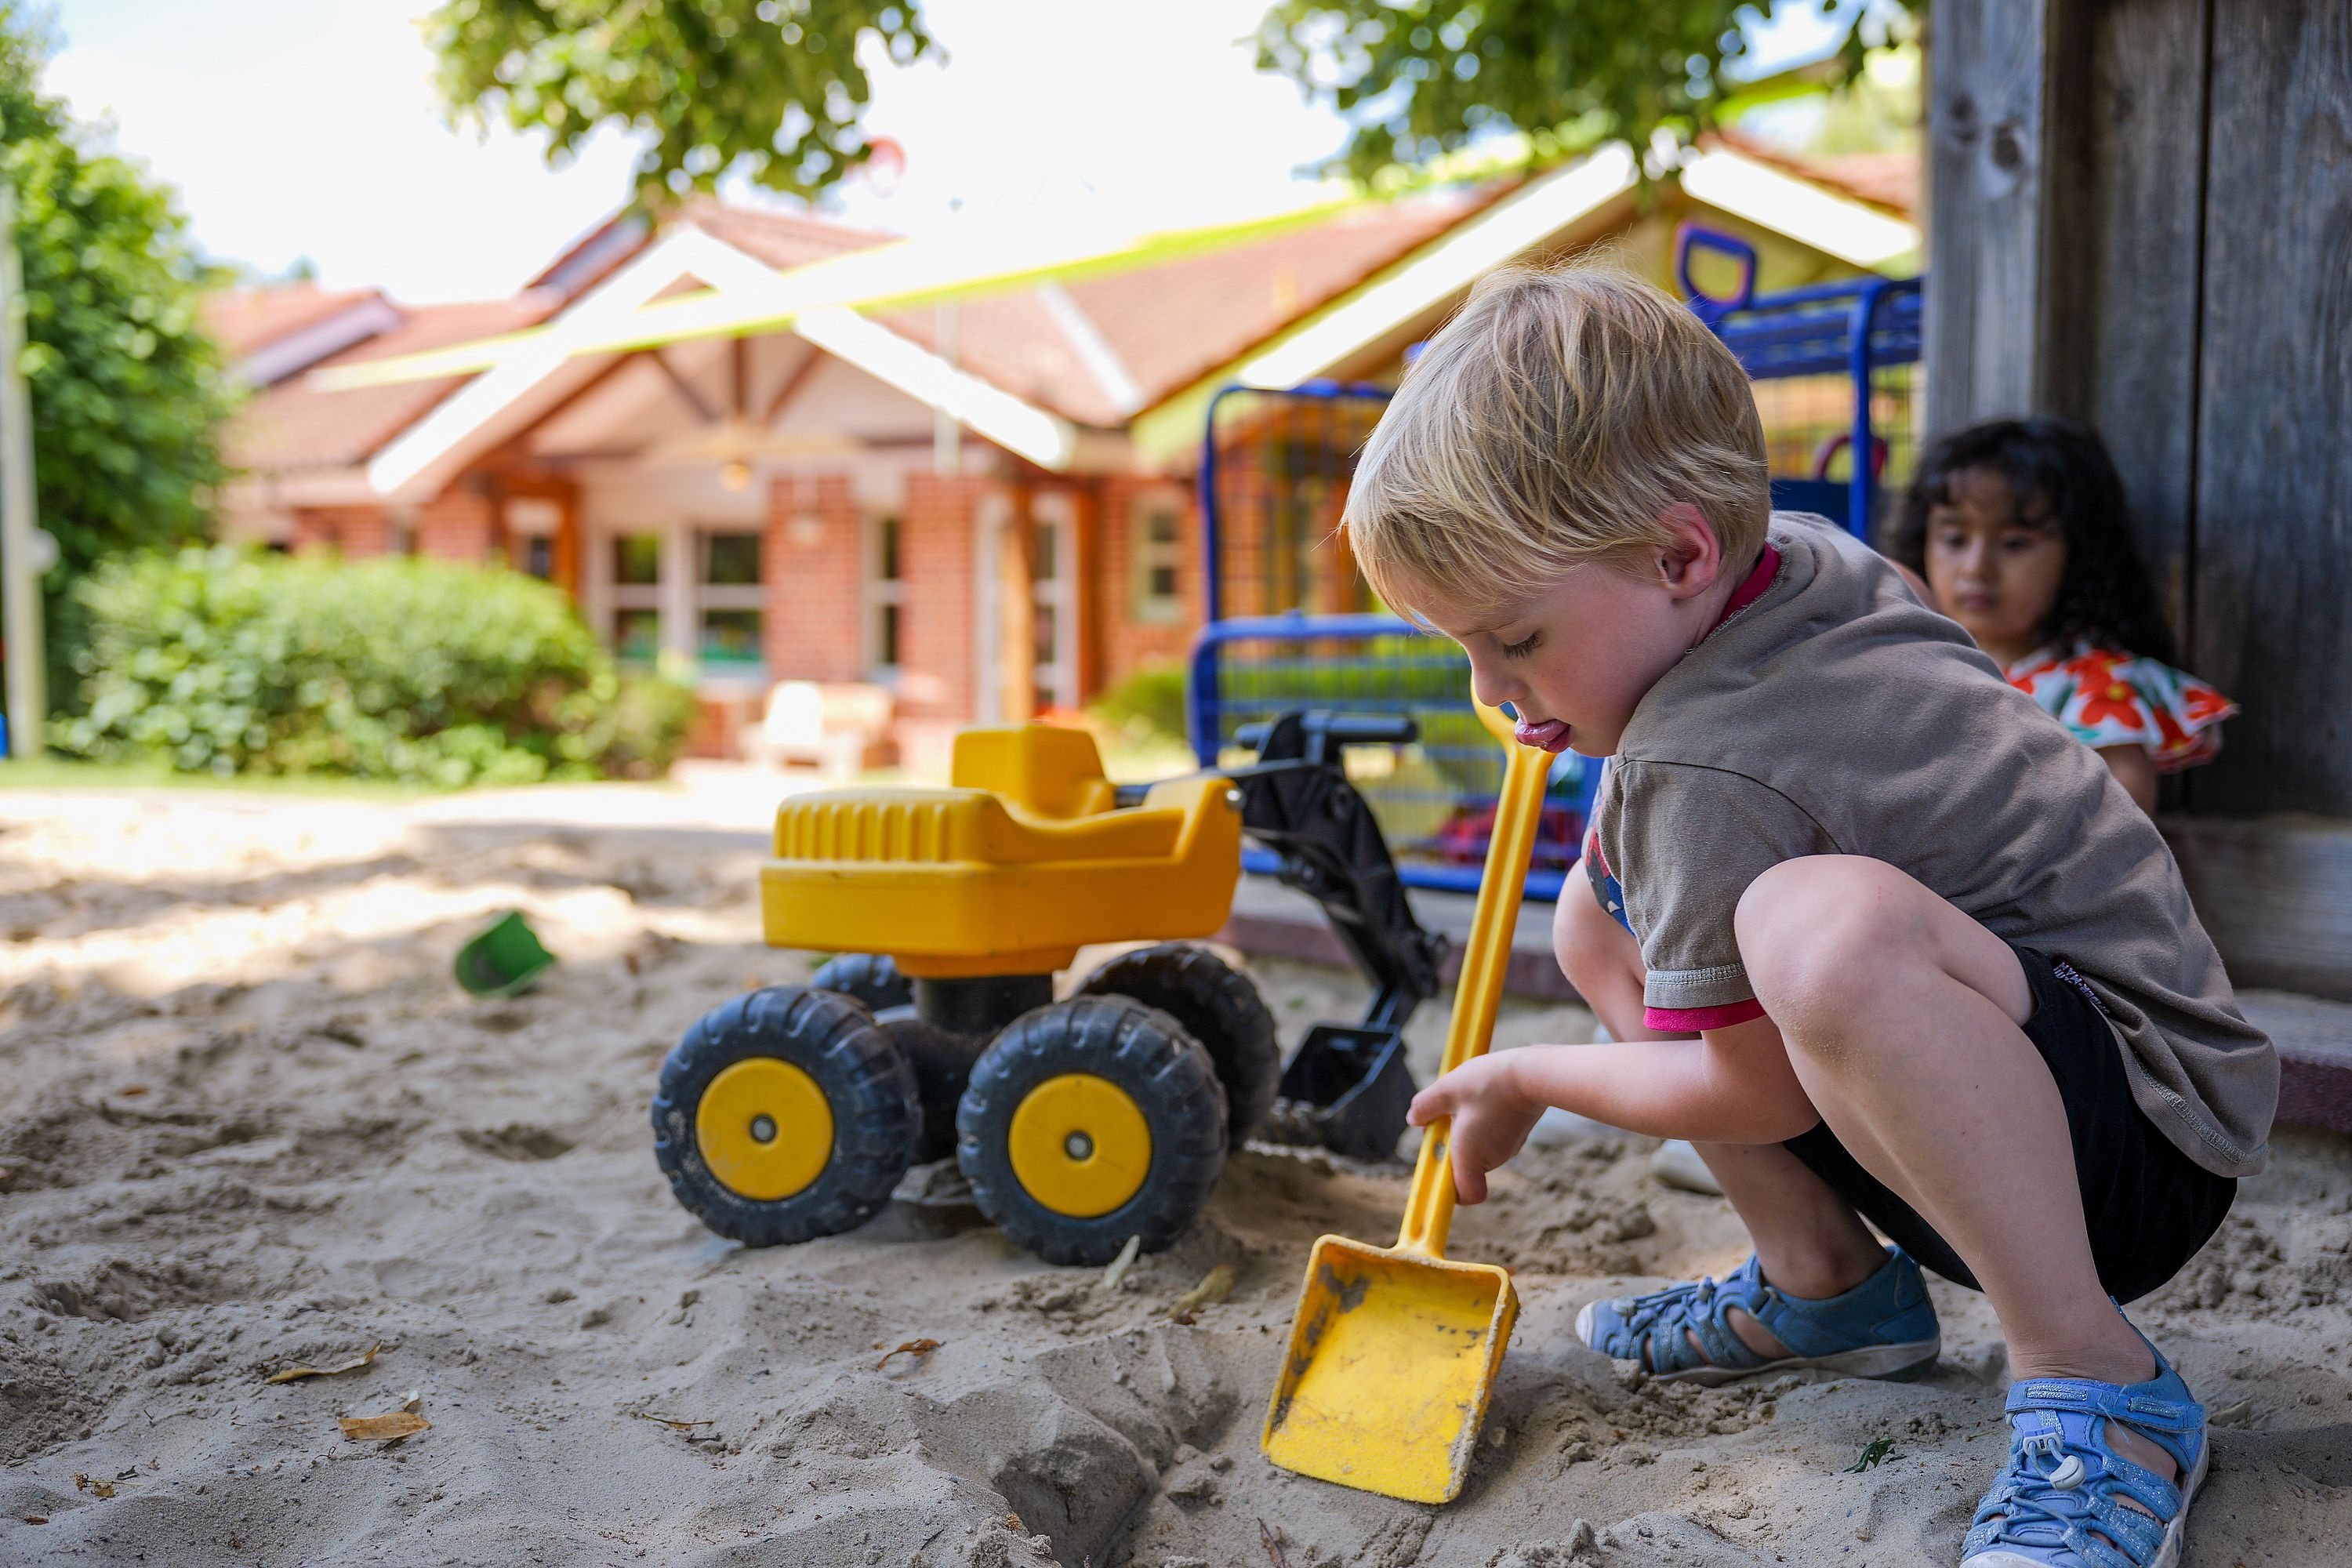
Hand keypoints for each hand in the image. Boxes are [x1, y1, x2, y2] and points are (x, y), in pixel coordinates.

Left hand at [1407, 1053, 1543, 1203]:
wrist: (1534, 1073)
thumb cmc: (1489, 1084)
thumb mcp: (1446, 1090)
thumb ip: (1425, 1107)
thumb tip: (1413, 1119)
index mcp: (1472, 1157)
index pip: (1464, 1195)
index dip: (1449, 1188)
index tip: (1437, 1160)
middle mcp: (1493, 1159)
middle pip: (1465, 1164)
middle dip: (1450, 1143)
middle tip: (1445, 1113)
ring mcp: (1509, 1147)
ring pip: (1479, 1146)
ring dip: (1466, 1128)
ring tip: (1466, 1098)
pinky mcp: (1519, 1133)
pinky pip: (1493, 1135)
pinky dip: (1483, 1121)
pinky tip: (1483, 1095)